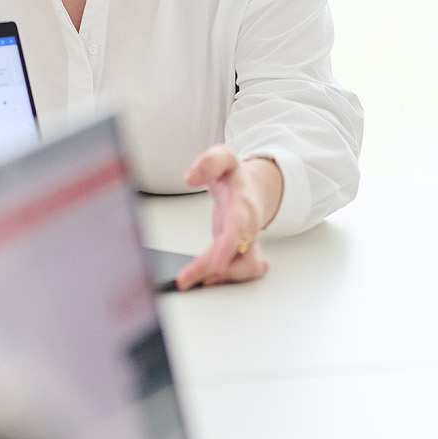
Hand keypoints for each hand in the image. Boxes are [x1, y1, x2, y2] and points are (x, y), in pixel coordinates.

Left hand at [175, 146, 280, 289]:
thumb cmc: (234, 177)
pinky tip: (203, 280)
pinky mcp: (242, 253)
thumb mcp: (222, 158)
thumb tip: (190, 178)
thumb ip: (208, 163)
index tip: (215, 266)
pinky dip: (227, 280)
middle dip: (216, 271)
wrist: (252, 187)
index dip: (228, 248)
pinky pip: (243, 273)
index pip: (239, 228)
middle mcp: (249, 227)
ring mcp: (248, 242)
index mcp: (243, 204)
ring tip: (191, 280)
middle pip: (242, 255)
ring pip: (247, 268)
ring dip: (223, 278)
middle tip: (184, 280)